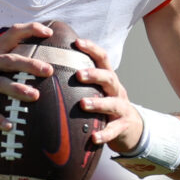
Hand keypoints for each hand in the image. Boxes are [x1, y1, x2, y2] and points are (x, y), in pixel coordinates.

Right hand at [0, 22, 54, 129]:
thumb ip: (4, 60)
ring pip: (0, 83)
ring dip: (19, 90)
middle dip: (30, 64)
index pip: (12, 33)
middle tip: (48, 71)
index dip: (30, 30)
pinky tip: (9, 126)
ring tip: (36, 96)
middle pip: (10, 60)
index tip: (48, 32)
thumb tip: (35, 61)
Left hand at [72, 37, 143, 154]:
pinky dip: (104, 134)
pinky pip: (114, 131)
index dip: (92, 49)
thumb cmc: (104, 105)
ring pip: (113, 104)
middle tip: (78, 74)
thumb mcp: (98, 90)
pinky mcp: (123, 127)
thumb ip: (81, 81)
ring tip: (83, 104)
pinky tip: (93, 137)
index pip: (103, 59)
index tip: (77, 42)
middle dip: (95, 75)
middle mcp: (117, 91)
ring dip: (98, 103)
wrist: (131, 128)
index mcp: (108, 79)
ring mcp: (122, 109)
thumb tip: (49, 67)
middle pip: (110, 78)